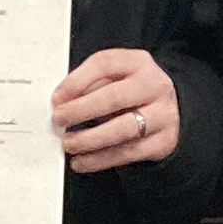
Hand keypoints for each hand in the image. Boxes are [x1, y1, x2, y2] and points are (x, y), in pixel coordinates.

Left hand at [52, 48, 178, 173]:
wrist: (164, 114)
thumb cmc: (129, 94)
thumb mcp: (113, 80)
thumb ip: (90, 86)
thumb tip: (61, 103)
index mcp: (138, 62)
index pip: (105, 64)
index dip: (77, 81)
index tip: (57, 98)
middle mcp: (155, 85)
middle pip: (115, 97)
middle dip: (81, 110)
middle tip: (59, 120)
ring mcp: (163, 114)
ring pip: (123, 128)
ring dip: (90, 138)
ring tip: (68, 144)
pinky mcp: (164, 141)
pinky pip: (128, 153)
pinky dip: (100, 159)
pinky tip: (82, 161)